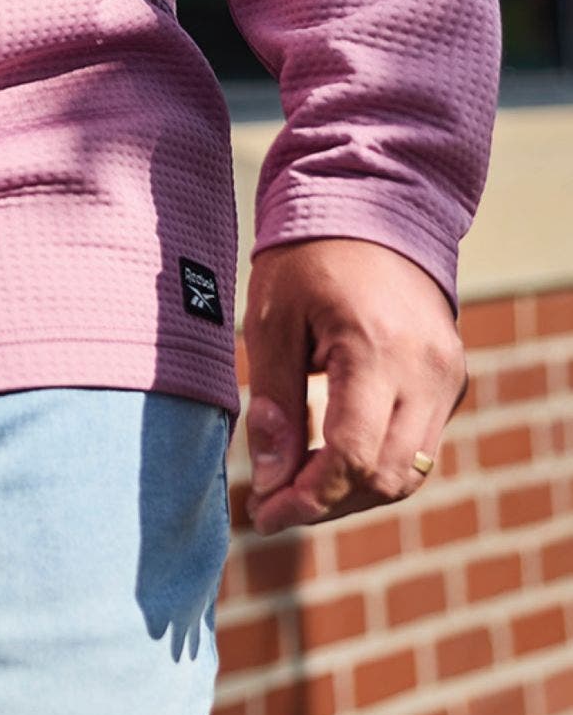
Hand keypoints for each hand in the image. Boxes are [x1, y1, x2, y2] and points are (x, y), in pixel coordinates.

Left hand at [242, 235, 467, 534]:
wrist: (372, 203)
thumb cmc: (309, 254)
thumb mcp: (271, 317)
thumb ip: (273, 399)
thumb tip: (272, 476)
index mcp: (376, 348)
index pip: (352, 458)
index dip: (306, 498)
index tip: (264, 511)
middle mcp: (426, 369)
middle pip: (387, 478)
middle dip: (328, 504)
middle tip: (274, 503)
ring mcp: (447, 375)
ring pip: (411, 472)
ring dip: (355, 491)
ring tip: (299, 484)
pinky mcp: (451, 378)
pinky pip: (422, 445)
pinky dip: (379, 463)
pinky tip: (331, 456)